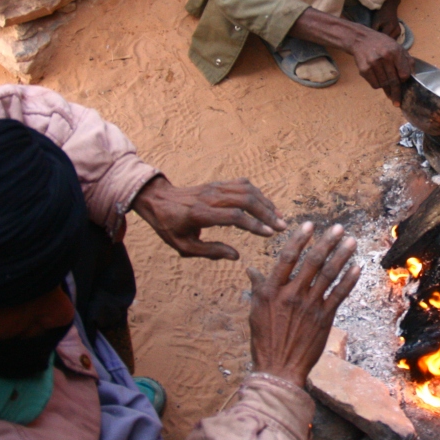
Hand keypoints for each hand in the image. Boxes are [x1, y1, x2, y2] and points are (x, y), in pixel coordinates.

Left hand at [132, 176, 285, 259]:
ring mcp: (215, 188)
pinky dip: (258, 194)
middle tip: (281, 226)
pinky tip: (266, 205)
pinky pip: (242, 184)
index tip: (269, 234)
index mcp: (201, 214)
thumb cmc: (169, 226)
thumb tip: (236, 255)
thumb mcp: (184, 246)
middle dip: (267, 213)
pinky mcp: (218, 184)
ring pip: (247, 190)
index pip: (234, 216)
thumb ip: (211, 251)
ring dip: (266, 203)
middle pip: (246, 200)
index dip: (254, 225)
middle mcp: (210, 197)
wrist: (158, 200)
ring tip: (278, 217)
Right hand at [247, 222, 360, 388]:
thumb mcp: (255, 312)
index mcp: (272, 291)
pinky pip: (339, 295)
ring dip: (342, 256)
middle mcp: (292, 295)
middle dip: (327, 242)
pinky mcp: (324, 318)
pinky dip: (349, 280)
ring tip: (351, 241)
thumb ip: (258, 288)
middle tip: (338, 228)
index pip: (286, 258)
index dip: (299, 239)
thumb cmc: (265, 341)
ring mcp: (310, 306)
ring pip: (329, 275)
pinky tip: (357, 267)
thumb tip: (252, 270)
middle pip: (312, 262)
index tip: (309, 224)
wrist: (279, 369)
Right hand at [288, 8, 412, 104]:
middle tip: (397, 102)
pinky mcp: (364, 70)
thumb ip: (408, 61)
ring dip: (386, 88)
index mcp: (395, 51)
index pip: (404, 74)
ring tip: (386, 86)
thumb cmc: (382, 44)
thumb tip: (413, 76)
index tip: (403, 81)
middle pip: (394, 82)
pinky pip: (374, 85)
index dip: (404, 79)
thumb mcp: (398, 47)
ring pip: (384, 85)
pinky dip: (378, 85)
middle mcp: (384, 57)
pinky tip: (377, 77)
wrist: (361, 40)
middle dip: (396, 93)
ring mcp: (373, 64)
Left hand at [371, 0, 402, 41]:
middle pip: (388, 42)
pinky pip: (394, 39)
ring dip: (386, 42)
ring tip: (380, 43)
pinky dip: (389, 40)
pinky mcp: (399, 31)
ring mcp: (399, 31)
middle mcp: (396, 30)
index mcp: (390, 27)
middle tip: (375, 45)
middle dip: (382, 44)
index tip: (372, 45)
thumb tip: (372, 39)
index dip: (377, 42)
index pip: (383, 39)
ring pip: (392, 41)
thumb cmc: (381, 13)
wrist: (390, 6)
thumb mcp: (376, 21)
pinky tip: (384, 40)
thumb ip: (374, 30)